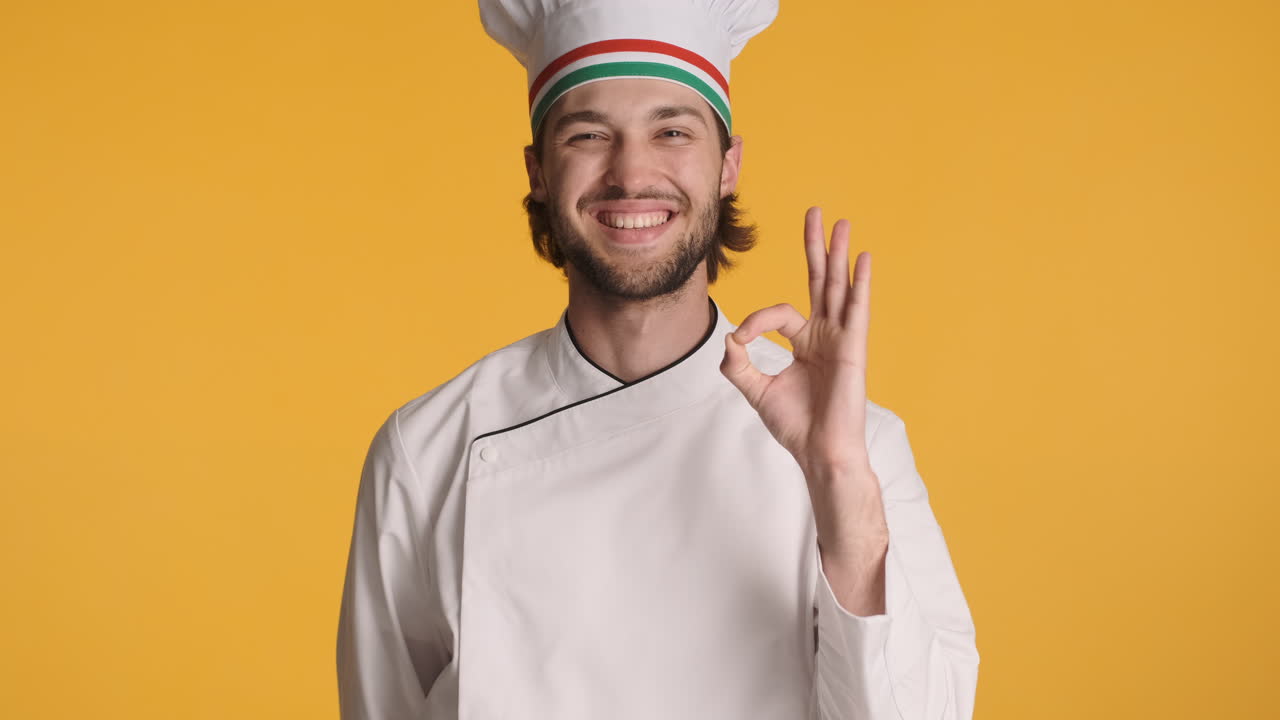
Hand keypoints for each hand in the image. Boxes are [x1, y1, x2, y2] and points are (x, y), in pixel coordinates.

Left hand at [720, 206, 871, 475]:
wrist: (819, 452)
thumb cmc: (796, 426)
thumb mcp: (756, 390)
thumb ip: (739, 365)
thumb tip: (728, 340)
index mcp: (805, 343)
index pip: (778, 312)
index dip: (755, 321)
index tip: (740, 341)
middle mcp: (825, 335)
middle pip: (819, 281)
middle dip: (816, 247)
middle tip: (814, 212)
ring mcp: (841, 339)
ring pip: (838, 287)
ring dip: (839, 254)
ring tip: (841, 223)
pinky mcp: (853, 349)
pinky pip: (857, 309)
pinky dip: (860, 283)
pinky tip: (863, 258)